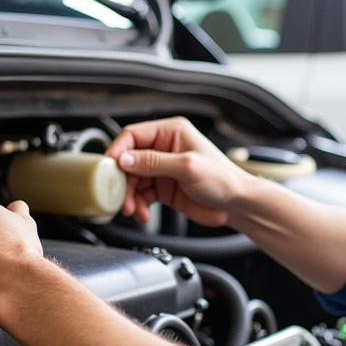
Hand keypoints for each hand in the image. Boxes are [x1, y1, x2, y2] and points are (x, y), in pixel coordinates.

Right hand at [107, 116, 253, 225]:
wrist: (236, 204)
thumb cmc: (223, 179)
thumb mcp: (187, 167)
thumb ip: (154, 162)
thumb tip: (126, 159)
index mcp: (171, 132)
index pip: (133, 135)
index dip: (118, 150)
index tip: (109, 167)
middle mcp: (164, 148)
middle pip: (129, 160)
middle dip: (123, 180)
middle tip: (122, 197)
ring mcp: (162, 169)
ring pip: (133, 180)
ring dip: (129, 196)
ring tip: (133, 209)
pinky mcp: (163, 188)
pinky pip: (141, 194)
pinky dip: (138, 204)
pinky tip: (142, 213)